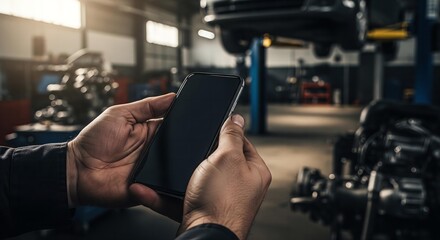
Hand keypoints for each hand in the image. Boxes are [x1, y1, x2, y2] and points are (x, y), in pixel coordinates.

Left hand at [66, 93, 174, 207]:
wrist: (77, 171)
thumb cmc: (94, 141)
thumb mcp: (120, 114)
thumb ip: (147, 106)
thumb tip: (172, 96)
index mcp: (150, 132)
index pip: (174, 127)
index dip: (184, 123)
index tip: (192, 118)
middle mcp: (154, 152)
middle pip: (179, 148)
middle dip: (184, 145)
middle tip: (183, 141)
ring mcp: (152, 171)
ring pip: (176, 169)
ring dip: (177, 166)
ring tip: (168, 161)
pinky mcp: (148, 189)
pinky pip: (163, 190)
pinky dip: (163, 188)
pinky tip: (154, 179)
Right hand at [179, 115, 271, 239]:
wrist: (204, 236)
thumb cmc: (222, 202)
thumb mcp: (228, 157)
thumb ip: (232, 135)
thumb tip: (236, 118)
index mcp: (254, 171)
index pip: (242, 142)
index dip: (226, 132)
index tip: (214, 127)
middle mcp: (241, 186)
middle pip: (219, 159)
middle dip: (201, 154)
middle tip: (193, 153)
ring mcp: (221, 199)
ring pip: (198, 177)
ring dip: (182, 174)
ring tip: (176, 173)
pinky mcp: (202, 209)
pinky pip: (182, 195)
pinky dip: (167, 194)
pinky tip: (156, 189)